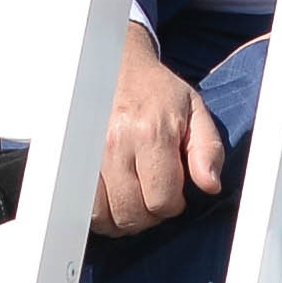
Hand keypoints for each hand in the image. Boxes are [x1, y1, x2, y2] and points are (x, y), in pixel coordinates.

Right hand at [91, 26, 232, 233]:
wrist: (114, 64)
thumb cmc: (158, 92)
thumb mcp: (195, 111)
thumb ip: (208, 149)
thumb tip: (211, 186)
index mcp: (151, 132)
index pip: (162, 200)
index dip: (173, 204)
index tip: (174, 191)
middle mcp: (116, 143)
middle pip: (132, 213)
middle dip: (148, 215)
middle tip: (153, 196)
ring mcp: (88, 152)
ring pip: (104, 215)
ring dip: (121, 218)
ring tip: (133, 201)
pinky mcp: (71, 157)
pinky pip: (82, 205)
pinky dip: (98, 213)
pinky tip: (111, 201)